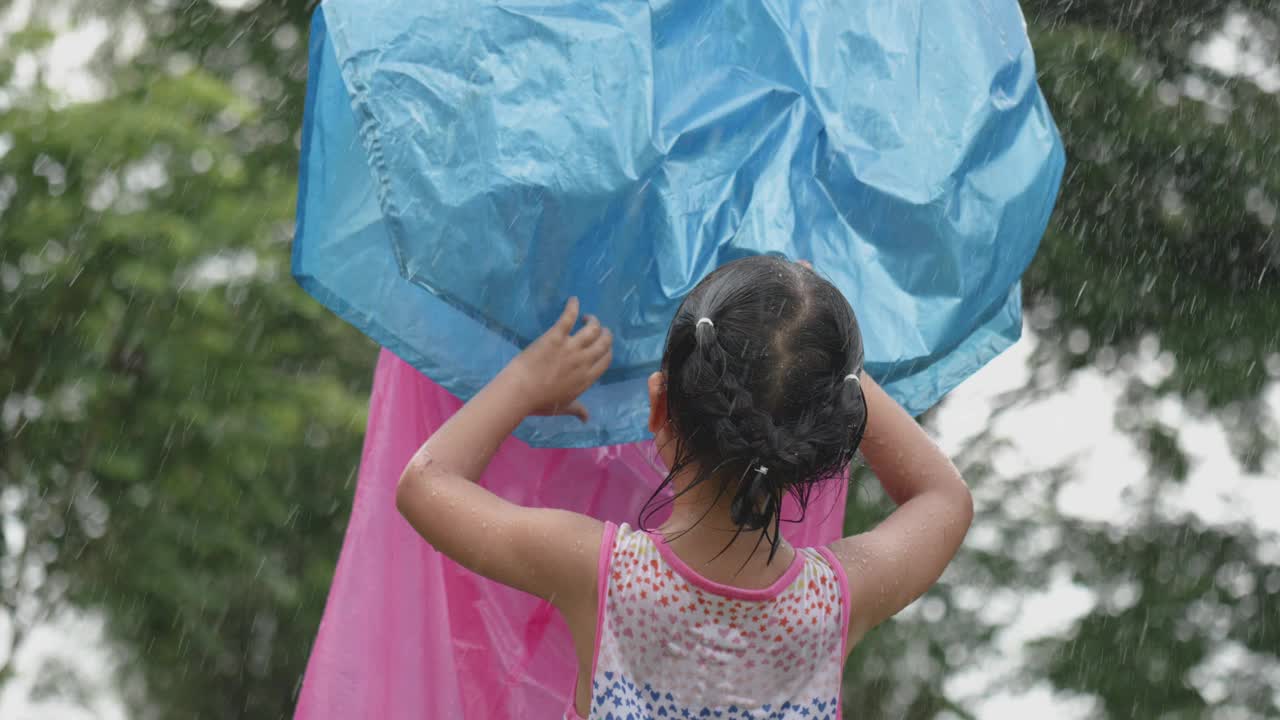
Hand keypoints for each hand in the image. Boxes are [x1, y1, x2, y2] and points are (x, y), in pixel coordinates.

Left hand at [505, 297, 612, 422]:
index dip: (607, 351)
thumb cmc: (541, 402)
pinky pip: (568, 318)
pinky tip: (574, 300)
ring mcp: (571, 347)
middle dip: (605, 333)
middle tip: (598, 329)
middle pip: (604, 342)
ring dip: (593, 320)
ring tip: (587, 317)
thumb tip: (586, 418)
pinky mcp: (556, 336)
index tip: (603, 347)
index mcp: (587, 378)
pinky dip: (573, 307)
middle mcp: (584, 361)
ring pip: (592, 329)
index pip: (606, 360)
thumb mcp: (563, 407)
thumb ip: (577, 410)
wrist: (521, 392)